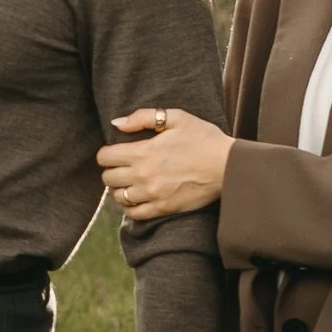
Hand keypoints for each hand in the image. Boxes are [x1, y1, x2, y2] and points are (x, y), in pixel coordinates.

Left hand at [98, 107, 231, 222]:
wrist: (227, 166)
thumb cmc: (204, 139)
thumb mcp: (177, 118)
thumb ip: (143, 117)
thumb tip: (117, 124)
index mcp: (143, 152)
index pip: (104, 157)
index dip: (106, 153)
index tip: (115, 151)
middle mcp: (143, 176)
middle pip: (108, 178)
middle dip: (112, 170)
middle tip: (124, 166)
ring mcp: (152, 195)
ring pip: (119, 197)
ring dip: (121, 188)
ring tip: (131, 181)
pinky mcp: (163, 209)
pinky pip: (134, 214)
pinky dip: (131, 206)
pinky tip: (138, 197)